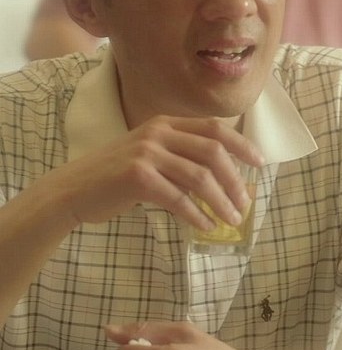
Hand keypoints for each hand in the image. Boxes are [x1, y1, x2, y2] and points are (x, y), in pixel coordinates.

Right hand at [44, 114, 264, 231]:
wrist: (72, 190)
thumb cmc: (116, 177)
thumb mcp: (151, 155)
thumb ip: (182, 158)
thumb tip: (226, 178)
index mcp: (166, 124)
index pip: (215, 128)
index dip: (241, 144)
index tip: (260, 163)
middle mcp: (158, 133)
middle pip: (213, 153)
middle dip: (235, 180)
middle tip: (244, 203)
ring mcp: (147, 153)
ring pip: (200, 177)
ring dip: (221, 201)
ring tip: (232, 219)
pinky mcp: (138, 177)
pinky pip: (179, 198)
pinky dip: (198, 214)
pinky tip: (206, 226)